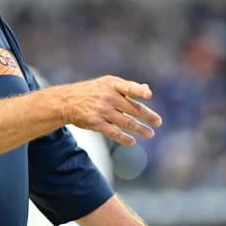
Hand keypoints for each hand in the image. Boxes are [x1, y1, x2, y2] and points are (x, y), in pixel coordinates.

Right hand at [47, 75, 161, 145]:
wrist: (67, 101)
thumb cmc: (91, 91)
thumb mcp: (107, 84)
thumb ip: (127, 87)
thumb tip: (147, 88)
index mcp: (112, 84)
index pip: (128, 87)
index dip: (138, 91)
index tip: (149, 94)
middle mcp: (107, 97)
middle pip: (132, 108)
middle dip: (147, 116)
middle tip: (158, 122)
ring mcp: (102, 110)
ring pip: (126, 122)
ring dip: (140, 129)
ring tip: (150, 133)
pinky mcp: (96, 123)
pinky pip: (113, 132)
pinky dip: (124, 138)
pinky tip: (133, 141)